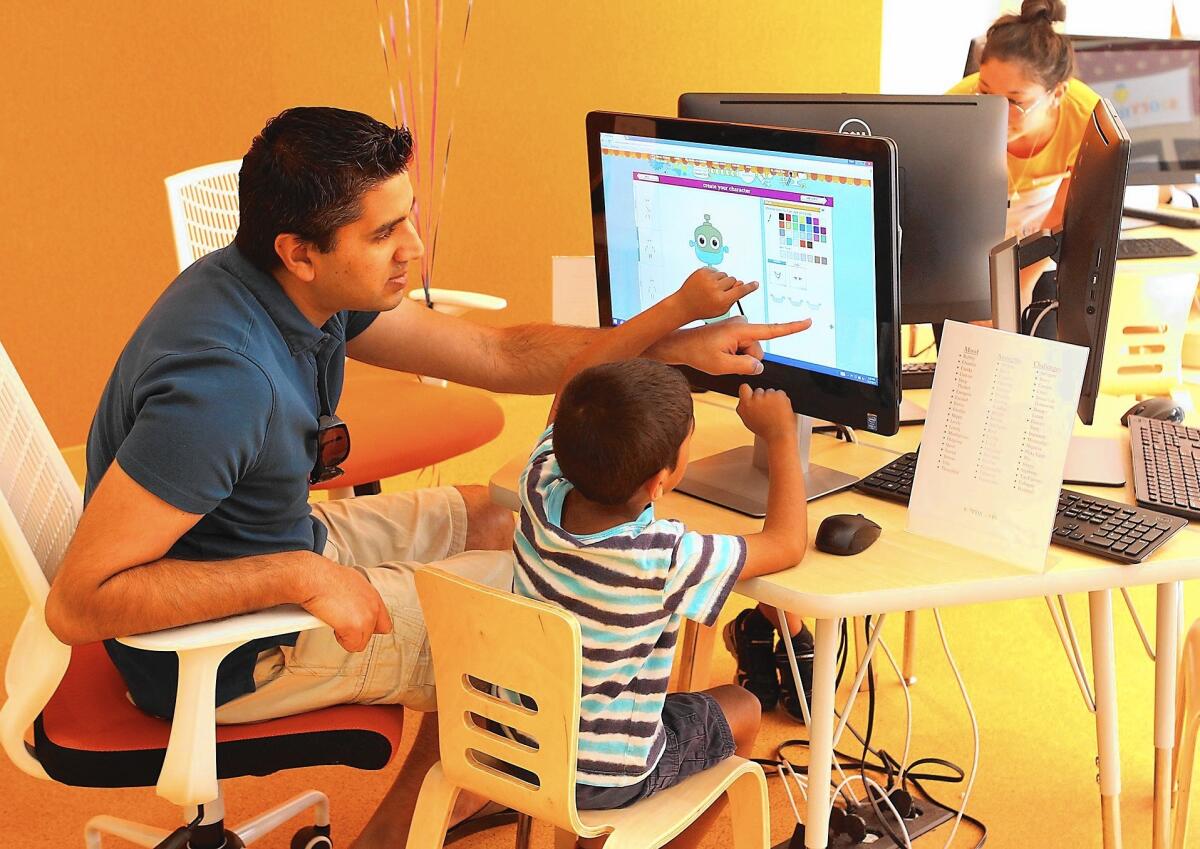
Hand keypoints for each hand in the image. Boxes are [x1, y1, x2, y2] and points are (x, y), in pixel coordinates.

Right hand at [302, 562, 391, 651]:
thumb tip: (349, 604)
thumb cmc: (324, 577)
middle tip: (342, 624)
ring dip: (347, 636)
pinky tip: (332, 625)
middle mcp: (373, 606)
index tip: (357, 625)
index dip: (369, 626)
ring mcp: (367, 618)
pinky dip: (341, 640)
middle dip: (357, 632)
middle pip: (373, 632)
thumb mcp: (348, 582)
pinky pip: (352, 646)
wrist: (315, 578)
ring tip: (334, 622)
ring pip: (362, 641)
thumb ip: (355, 597)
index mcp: (372, 595)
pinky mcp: (356, 628)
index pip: (383, 621)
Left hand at [655, 315, 811, 375]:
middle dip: (746, 359)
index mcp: (741, 330)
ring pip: (749, 351)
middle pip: (757, 350)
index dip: (792, 328)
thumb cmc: (697, 352)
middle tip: (724, 360)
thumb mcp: (721, 365)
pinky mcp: (733, 331)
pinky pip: (742, 348)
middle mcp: (742, 325)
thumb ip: (745, 366)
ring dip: (738, 358)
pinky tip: (719, 353)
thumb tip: (759, 365)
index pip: (772, 331)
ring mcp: (738, 328)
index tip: (808, 322)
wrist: (681, 344)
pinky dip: (734, 354)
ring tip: (719, 355)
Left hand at [673, 267, 758, 320]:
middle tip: (720, 292)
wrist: (684, 304)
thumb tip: (741, 285)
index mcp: (721, 300)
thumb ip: (733, 298)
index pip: (741, 291)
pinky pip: (715, 270)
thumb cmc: (702, 308)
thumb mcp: (720, 310)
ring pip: (725, 274)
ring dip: (721, 280)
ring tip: (711, 288)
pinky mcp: (702, 271)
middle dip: (729, 285)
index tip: (755, 284)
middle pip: (733, 280)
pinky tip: (706, 283)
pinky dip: (713, 276)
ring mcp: (708, 279)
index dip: (750, 287)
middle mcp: (715, 289)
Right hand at [736, 384, 796, 440]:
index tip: (753, 396)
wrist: (779, 436)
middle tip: (767, 409)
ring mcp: (766, 396)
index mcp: (744, 407)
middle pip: (758, 391)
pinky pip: (780, 393)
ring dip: (773, 399)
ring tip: (775, 412)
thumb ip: (746, 410)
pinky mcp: (778, 395)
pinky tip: (781, 410)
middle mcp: (754, 400)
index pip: (744, 388)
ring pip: (770, 392)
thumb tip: (747, 404)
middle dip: (763, 397)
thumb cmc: (766, 432)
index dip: (749, 391)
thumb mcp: (749, 423)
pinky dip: (782, 400)